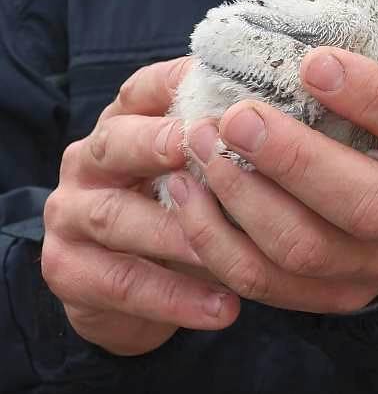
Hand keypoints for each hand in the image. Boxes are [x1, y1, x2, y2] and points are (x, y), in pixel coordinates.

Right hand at [41, 57, 240, 355]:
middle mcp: (88, 159)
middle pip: (117, 143)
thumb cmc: (179, 205)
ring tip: (231, 250)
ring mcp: (70, 213)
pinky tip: (224, 308)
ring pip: (118, 217)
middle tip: (205, 153)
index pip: (144, 89)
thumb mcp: (197, 166)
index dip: (178, 86)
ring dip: (178, 233)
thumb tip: (292, 120)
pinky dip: (175, 298)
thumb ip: (225, 139)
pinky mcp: (69, 271)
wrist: (131, 287)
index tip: (227, 95)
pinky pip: (122, 283)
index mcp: (124, 120)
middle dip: (160, 146)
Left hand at [165, 0, 377, 313]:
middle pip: (364, 203)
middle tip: (236, 114)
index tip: (314, 61)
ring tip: (199, 143)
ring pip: (306, 249)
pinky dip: (216, 240)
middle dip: (293, 159)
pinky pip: (264, 282)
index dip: (375, 98)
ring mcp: (375, 266)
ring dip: (243, 198)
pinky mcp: (327, 296)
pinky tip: (184, 189)